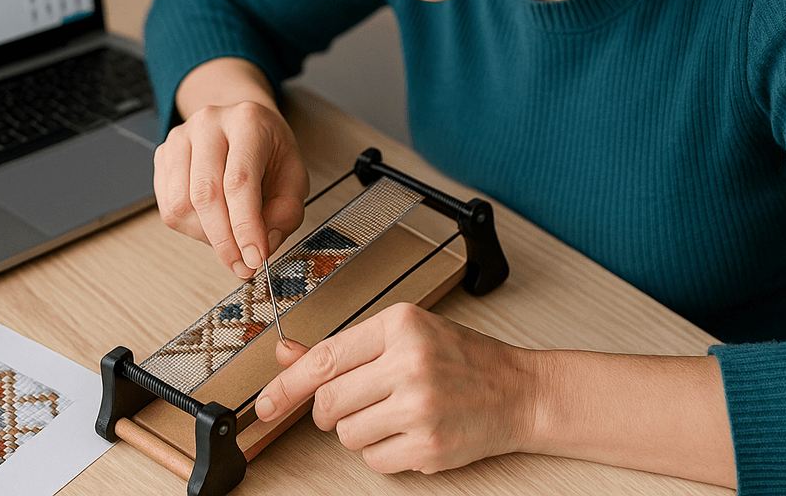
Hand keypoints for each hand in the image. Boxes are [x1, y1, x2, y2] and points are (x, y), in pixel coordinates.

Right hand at [154, 99, 308, 277]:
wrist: (244, 126)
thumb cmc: (269, 151)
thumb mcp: (294, 177)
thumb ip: (286, 212)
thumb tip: (263, 244)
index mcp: (247, 122)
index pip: (240, 180)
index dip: (246, 226)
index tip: (254, 257)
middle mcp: (209, 124)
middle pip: (205, 193)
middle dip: (224, 240)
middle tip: (242, 265)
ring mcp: (180, 138)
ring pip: (181, 204)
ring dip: (207, 234)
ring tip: (230, 234)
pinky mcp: (163, 155)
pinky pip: (168, 206)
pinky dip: (192, 227)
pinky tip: (212, 221)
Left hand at [256, 303, 536, 474]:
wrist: (520, 391)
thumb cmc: (461, 358)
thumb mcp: (403, 335)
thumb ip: (344, 347)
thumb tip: (287, 354)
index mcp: (399, 326)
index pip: (324, 359)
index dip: (287, 385)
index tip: (265, 403)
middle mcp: (409, 363)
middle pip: (329, 402)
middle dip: (332, 410)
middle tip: (359, 401)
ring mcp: (421, 407)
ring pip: (348, 434)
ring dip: (360, 430)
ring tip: (394, 412)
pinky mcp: (430, 446)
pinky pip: (375, 460)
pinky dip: (383, 451)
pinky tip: (409, 431)